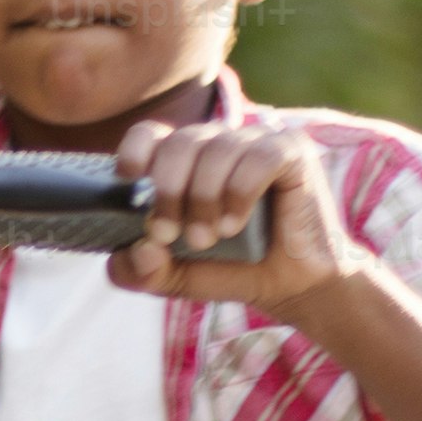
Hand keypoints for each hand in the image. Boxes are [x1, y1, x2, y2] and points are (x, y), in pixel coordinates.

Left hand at [105, 118, 363, 310]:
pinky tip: (236, 225)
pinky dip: (239, 193)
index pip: (151, 134)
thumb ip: (141, 272)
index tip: (129, 180)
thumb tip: (138, 249)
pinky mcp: (292, 152)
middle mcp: (220, 143)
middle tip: (169, 234)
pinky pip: (258, 157)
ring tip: (209, 237)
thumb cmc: (232, 270)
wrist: (290, 286)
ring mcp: (258, 142)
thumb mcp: (175, 278)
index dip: (136, 151)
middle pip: (181, 142)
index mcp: (187, 161)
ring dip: (204, 197)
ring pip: (218, 149)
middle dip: (168, 190)